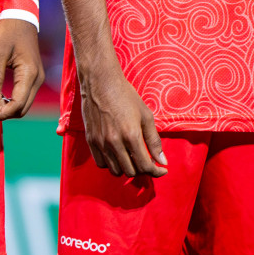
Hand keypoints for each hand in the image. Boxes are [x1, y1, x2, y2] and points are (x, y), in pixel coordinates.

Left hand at [0, 18, 43, 121]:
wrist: (19, 16)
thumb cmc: (7, 31)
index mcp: (30, 74)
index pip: (17, 105)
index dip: (1, 114)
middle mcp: (37, 79)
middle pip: (22, 108)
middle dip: (3, 113)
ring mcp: (36, 78)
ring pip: (23, 104)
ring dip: (6, 108)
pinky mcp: (32, 76)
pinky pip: (23, 95)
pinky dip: (10, 101)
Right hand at [78, 59, 167, 177]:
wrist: (101, 82)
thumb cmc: (126, 96)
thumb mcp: (146, 116)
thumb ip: (154, 140)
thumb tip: (162, 161)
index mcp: (131, 135)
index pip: (145, 166)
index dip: (156, 171)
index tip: (162, 170)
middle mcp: (115, 142)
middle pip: (130, 172)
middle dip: (142, 169)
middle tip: (147, 160)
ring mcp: (101, 142)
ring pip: (115, 171)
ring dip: (126, 168)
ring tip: (132, 157)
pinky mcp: (91, 141)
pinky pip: (101, 164)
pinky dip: (111, 164)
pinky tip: (117, 154)